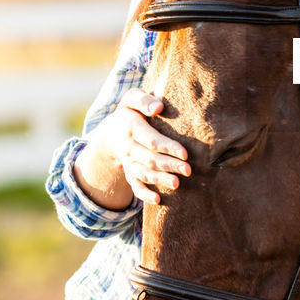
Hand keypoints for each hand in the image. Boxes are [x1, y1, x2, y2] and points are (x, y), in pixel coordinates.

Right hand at [74, 89, 190, 208]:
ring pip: (144, 174)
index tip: (185, 153)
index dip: (167, 147)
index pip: (151, 140)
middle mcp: (128, 147)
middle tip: (188, 170)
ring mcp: (128, 162)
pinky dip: (144, 194)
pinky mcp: (130, 173)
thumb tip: (158, 107)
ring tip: (177, 184)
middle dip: (169, 165)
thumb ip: (143, 100)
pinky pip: (135, 186)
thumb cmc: (130, 111)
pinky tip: (158, 200)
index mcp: (131, 127)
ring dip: (160, 180)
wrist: (111, 132)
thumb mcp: (132, 99)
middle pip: (149, 159)